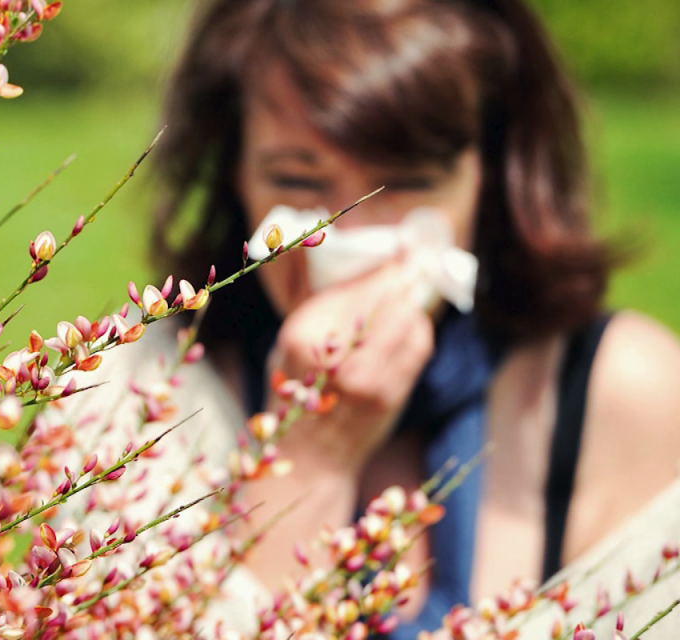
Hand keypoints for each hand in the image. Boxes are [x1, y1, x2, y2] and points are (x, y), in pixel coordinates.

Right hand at [267, 259, 434, 475]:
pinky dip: (419, 329)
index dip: (383, 269)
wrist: (309, 456)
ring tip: (407, 301)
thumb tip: (373, 270)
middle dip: (402, 280)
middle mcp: (334, 354)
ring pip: (407, 317)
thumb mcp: (291, 345)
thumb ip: (325, 311)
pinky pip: (419, 344)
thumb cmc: (297, 394)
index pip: (355, 287)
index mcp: (301, 335)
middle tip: (413, 265)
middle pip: (385, 296)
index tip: (401, 254)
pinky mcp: (390, 393)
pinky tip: (411, 328)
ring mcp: (366, 376)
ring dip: (411, 305)